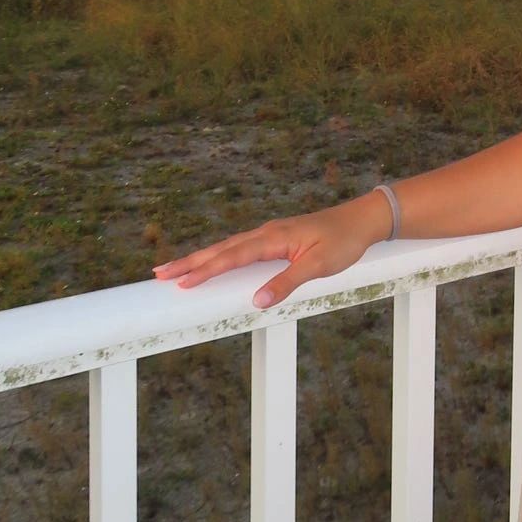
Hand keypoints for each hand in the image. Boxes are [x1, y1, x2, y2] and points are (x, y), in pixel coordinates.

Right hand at [151, 191, 391, 309]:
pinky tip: (212, 263)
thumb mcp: (319, 266)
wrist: (362, 220)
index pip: (232, 256)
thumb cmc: (343, 242)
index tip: (180, 282)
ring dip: (201, 258)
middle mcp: (266, 233)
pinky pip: (240, 249)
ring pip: (228, 247)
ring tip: (175, 269)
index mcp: (273, 237)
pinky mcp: (276, 239)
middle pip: (221, 249)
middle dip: (190, 262)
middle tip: (158, 274)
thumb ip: (287, 281)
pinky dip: (220, 256)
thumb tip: (256, 300)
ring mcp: (270, 235)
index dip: (205, 270)